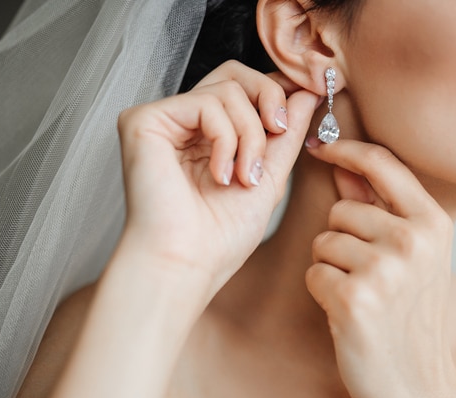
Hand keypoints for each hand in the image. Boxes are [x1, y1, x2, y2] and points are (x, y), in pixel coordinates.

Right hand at [117, 61, 318, 292]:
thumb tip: (308, 93)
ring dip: (251, 136)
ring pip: (228, 90)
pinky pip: (206, 103)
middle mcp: (183, 124)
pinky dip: (226, 140)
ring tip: (243, 177)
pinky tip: (219, 175)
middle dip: (270, 99)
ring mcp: (163, 120)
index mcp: (208, 136)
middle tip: (280, 132)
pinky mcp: (143, 120)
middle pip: (235, 74)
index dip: (277, 91)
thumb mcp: (269, 178)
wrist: (188, 264)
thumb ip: (286, 134)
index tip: (312, 94)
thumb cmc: (221, 237)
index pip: (245, 89)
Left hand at [304, 138, 455, 397]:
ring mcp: (385, 270)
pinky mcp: (355, 298)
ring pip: (323, 240)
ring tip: (361, 295)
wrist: (415, 383)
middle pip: (342, 209)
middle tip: (366, 276)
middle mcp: (413, 240)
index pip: (382, 163)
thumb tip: (343, 163)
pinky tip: (348, 313)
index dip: (345, 149)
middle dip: (340, 238)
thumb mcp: (411, 257)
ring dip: (331, 266)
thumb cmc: (409, 315)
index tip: (321, 147)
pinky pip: (313, 272)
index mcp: (433, 223)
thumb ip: (379, 207)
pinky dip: (322, 292)